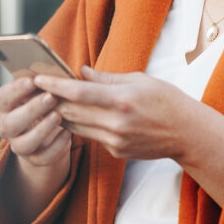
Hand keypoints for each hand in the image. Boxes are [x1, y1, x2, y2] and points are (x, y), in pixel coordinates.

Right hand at [0, 76, 71, 166]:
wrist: (48, 127)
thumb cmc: (44, 98)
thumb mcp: (42, 88)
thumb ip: (44, 80)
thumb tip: (56, 71)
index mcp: (3, 106)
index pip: (3, 98)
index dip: (16, 90)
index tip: (33, 80)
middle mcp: (6, 127)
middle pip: (11, 123)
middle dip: (31, 110)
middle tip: (50, 97)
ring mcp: (19, 145)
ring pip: (24, 144)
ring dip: (42, 130)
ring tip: (58, 116)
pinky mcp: (35, 159)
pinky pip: (43, 158)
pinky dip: (56, 146)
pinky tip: (67, 134)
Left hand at [34, 66, 191, 160]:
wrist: (186, 133)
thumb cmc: (167, 100)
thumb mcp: (140, 80)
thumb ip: (107, 78)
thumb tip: (82, 72)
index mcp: (122, 100)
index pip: (79, 92)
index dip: (55, 85)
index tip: (39, 78)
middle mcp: (115, 123)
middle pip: (72, 111)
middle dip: (52, 99)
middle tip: (37, 88)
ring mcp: (115, 141)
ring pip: (77, 126)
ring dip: (62, 113)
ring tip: (50, 101)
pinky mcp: (115, 152)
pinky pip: (91, 136)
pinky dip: (82, 124)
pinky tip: (78, 115)